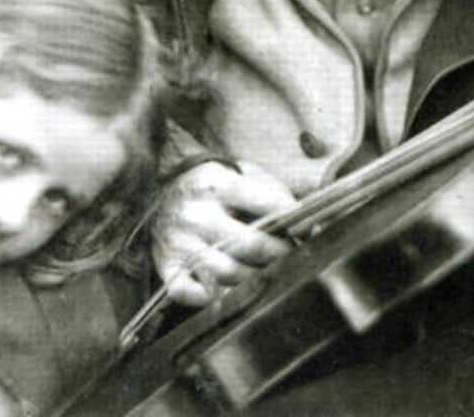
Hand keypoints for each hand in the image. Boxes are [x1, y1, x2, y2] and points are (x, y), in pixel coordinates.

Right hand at [152, 159, 294, 306]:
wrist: (166, 186)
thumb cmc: (217, 185)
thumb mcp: (243, 174)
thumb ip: (274, 194)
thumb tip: (308, 227)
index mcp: (220, 185)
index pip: (267, 205)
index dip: (292, 222)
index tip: (307, 232)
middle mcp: (197, 213)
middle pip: (250, 244)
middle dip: (280, 255)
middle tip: (293, 260)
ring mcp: (179, 241)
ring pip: (226, 273)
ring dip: (256, 280)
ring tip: (270, 277)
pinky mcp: (167, 265)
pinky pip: (189, 293)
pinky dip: (213, 298)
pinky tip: (231, 292)